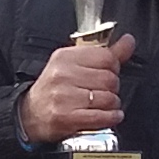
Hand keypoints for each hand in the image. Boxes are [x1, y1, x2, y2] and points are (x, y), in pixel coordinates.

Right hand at [21, 32, 133, 147]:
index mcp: (65, 57)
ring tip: (103, 105)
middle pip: (109, 79)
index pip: (106, 57)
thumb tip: (128, 41)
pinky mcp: (66, 117)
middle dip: (113, 88)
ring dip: (112, 104)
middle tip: (103, 92)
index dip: (114, 67)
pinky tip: (110, 116)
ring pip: (108, 98)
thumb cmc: (54, 89)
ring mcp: (64, 97)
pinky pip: (101, 116)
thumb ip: (105, 53)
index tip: (109, 73)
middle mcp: (63, 75)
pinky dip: (111, 117)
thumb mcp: (74, 65)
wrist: (30, 114)